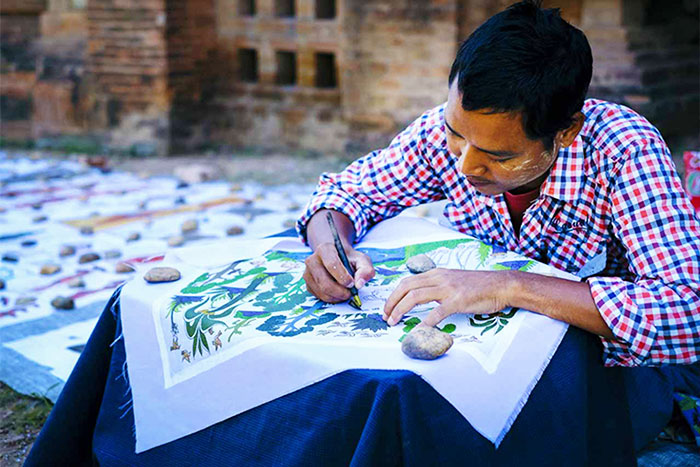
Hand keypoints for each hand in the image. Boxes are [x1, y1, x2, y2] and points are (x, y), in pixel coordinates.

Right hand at [303, 242, 374, 302]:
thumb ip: (365, 270)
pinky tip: (338, 293)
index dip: (343, 277)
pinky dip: (331, 299)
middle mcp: (312, 260)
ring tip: (346, 293)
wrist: (338, 259)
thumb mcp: (362, 260)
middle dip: (340, 291)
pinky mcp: (308, 284)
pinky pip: (319, 296)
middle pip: (324, 282)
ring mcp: (307, 273)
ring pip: (321, 291)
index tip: (352, 283)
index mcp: (325, 249)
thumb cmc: (349, 260)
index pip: (331, 264)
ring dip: (337, 297)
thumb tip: (359, 284)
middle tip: (351, 293)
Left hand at [382, 269, 510, 326]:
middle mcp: (439, 278)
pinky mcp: (457, 301)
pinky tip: (417, 331)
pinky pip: (436, 312)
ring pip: (415, 296)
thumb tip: (419, 296)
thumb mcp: (452, 280)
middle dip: (391, 302)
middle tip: (385, 317)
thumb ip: (436, 286)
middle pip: (406, 287)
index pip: (407, 282)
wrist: (500, 285)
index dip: (393, 295)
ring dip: (400, 310)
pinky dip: (424, 322)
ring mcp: (447, 289)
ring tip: (393, 322)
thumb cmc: (478, 286)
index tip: (387, 308)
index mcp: (436, 274)